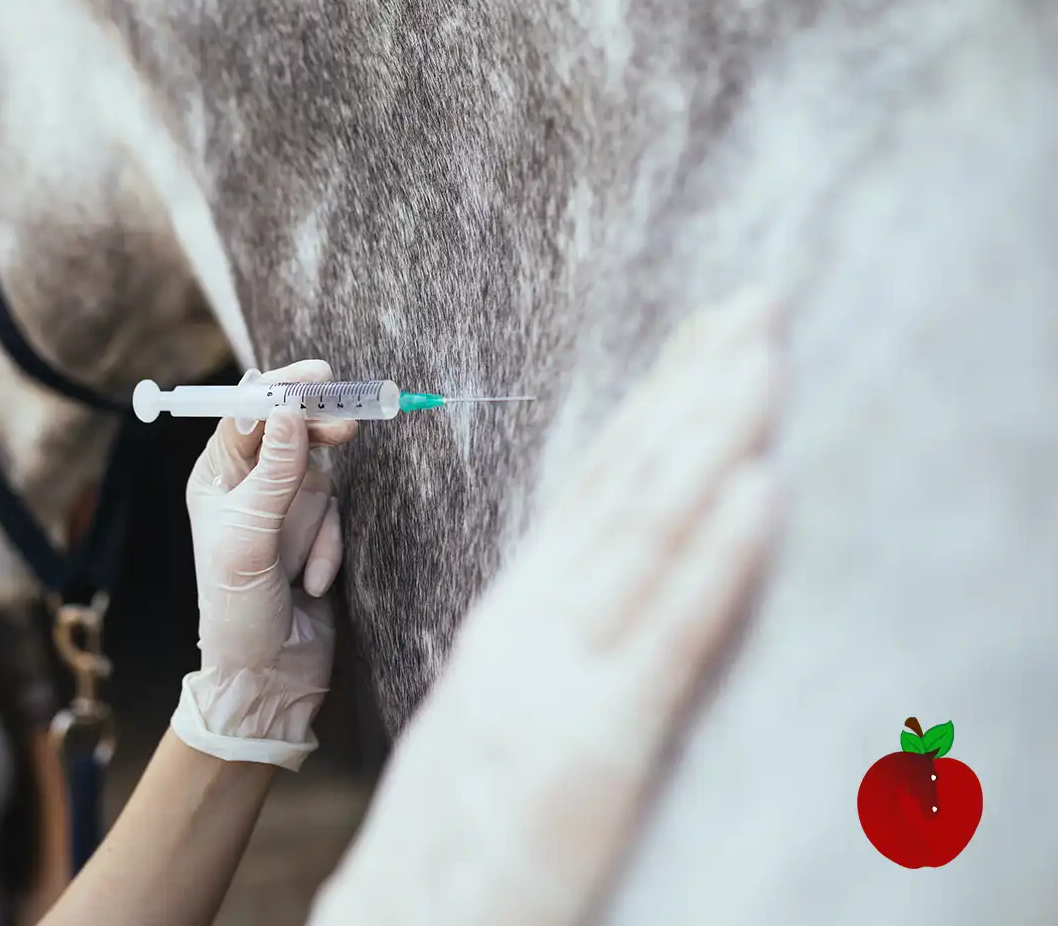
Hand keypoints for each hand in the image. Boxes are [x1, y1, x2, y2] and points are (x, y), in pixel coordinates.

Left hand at [170, 360, 357, 770]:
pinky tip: (311, 586)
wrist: (268, 678)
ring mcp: (285, 509)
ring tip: (305, 567)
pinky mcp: (317, 534)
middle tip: (348, 423)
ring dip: (320, 523)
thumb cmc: (238, 613)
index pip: (247, 415)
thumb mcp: (249, 541)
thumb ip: (273, 474)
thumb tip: (287, 411)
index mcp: (215, 479)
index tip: (316, 378)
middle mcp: (248, 487)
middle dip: (317, 433)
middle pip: (290, 432)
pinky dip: (330, 550)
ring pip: (321, 477)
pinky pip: (338, 518)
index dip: (280, 391)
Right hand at [309, 287, 784, 925]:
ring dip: (710, 438)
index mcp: (520, 613)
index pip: (597, 487)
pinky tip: (759, 491)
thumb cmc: (464, 821)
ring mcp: (561, 676)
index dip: (658, 404)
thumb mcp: (505, 703)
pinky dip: (715, 559)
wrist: (406, 914)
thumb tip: (612, 580)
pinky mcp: (597, 745)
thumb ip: (557, 636)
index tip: (708, 337)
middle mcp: (535, 623)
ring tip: (763, 359)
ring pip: (646, 534)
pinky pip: (666, 637)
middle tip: (755, 305)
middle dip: (695, 389)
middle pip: (626, 486)